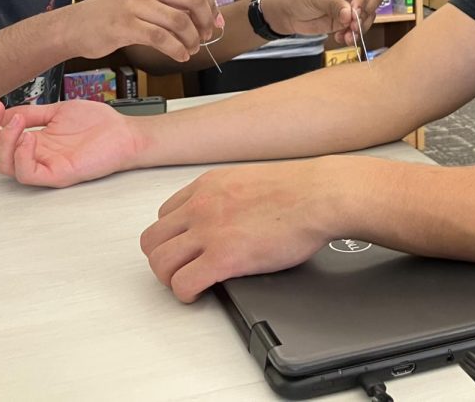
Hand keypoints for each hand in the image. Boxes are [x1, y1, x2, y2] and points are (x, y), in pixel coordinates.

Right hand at [0, 99, 144, 187]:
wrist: (125, 133)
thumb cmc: (99, 124)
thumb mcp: (58, 110)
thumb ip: (32, 112)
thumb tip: (6, 111)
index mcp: (34, 141)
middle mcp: (35, 155)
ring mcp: (45, 166)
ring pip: (6, 166)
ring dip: (4, 141)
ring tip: (16, 121)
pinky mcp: (57, 175)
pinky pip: (28, 174)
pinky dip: (21, 156)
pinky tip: (28, 137)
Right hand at [71, 0, 221, 61]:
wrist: (77, 25)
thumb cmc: (116, 13)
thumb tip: (210, 10)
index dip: (210, 4)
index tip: (212, 20)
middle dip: (205, 21)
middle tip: (205, 36)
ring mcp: (135, 4)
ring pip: (180, 21)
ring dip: (192, 39)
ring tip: (191, 49)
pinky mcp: (126, 25)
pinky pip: (162, 38)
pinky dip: (177, 50)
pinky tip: (180, 56)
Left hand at [140, 158, 340, 301]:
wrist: (321, 194)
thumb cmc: (301, 189)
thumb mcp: (249, 181)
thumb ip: (228, 197)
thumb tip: (226, 215)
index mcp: (208, 186)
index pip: (164, 214)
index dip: (173, 237)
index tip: (184, 249)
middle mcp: (201, 205)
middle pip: (152, 240)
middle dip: (163, 259)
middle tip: (181, 270)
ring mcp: (209, 231)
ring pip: (159, 263)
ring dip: (170, 278)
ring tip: (188, 283)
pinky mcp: (223, 257)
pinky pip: (183, 283)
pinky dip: (185, 294)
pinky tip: (199, 294)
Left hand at [261, 0, 382, 44]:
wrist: (287, 12)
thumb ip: (335, 5)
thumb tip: (350, 16)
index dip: (362, 0)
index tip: (354, 13)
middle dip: (364, 14)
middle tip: (352, 26)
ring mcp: (353, 3)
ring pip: (369, 15)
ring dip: (359, 28)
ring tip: (345, 35)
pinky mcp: (349, 19)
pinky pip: (360, 27)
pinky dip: (353, 35)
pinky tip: (341, 38)